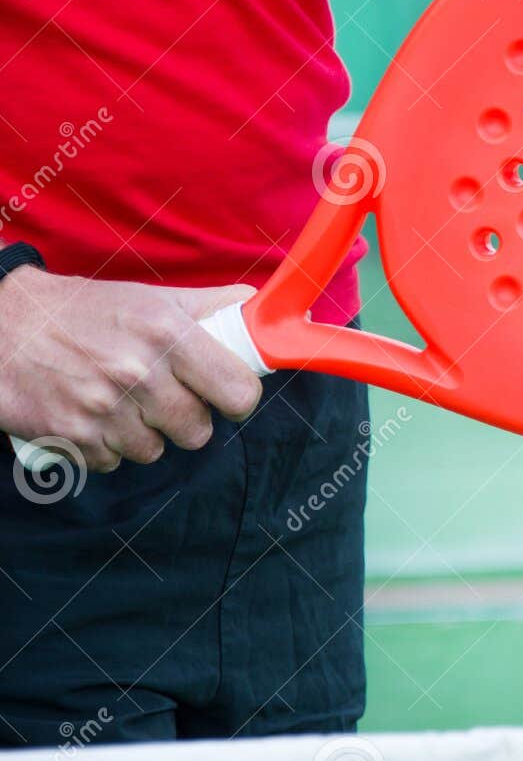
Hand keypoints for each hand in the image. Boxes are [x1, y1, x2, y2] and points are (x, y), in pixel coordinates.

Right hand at [0, 269, 262, 470]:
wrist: (1, 325)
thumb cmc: (84, 311)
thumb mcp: (151, 298)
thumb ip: (210, 307)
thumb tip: (259, 309)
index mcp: (168, 333)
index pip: (239, 393)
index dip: (237, 400)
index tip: (225, 397)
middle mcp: (139, 372)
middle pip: (198, 432)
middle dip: (185, 420)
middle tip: (160, 397)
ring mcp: (105, 408)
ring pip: (155, 451)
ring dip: (142, 434)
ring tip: (118, 401)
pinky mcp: (73, 436)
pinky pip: (114, 462)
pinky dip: (105, 446)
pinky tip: (90, 415)